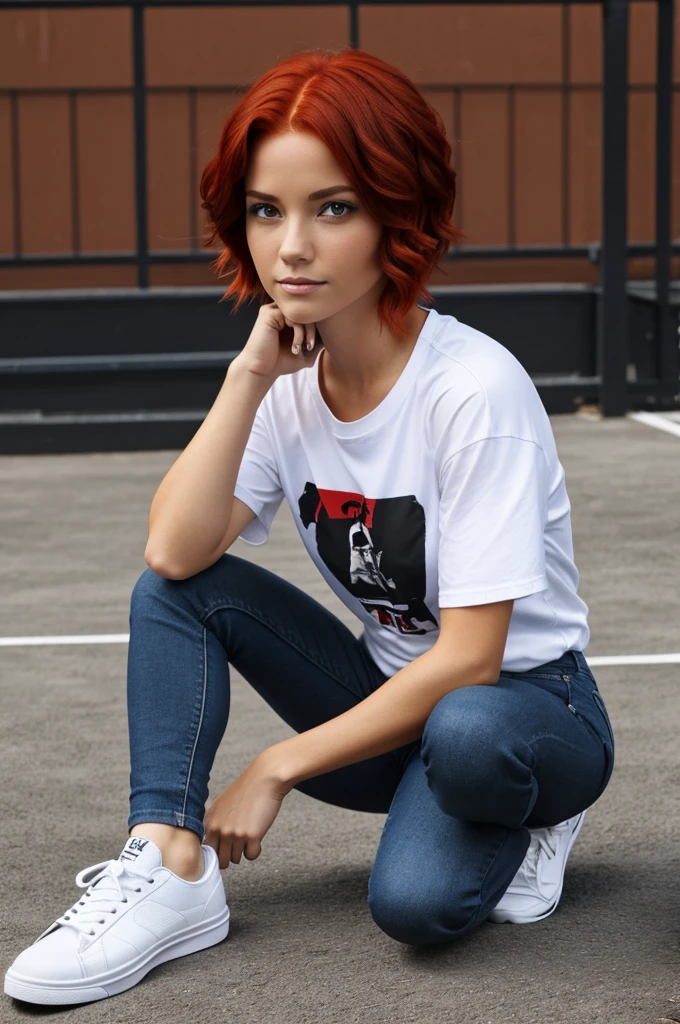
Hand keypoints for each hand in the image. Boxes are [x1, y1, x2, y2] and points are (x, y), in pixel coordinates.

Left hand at [203, 751, 291, 868]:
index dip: (218, 852)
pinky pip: (252, 856)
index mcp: (210, 822)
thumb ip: (215, 824)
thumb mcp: (221, 805)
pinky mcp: (252, 836)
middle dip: (231, 855)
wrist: (264, 779)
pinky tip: (257, 835)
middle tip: (239, 842)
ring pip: (237, 859)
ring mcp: (235, 833)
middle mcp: (220, 829)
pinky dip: (256, 849)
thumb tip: (212, 847)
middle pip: (222, 860)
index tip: (226, 847)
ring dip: (244, 850)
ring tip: (249, 833)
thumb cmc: (245, 791)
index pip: (208, 852)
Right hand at [232, 301, 320, 381]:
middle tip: (311, 346)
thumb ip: (318, 340)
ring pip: (302, 313)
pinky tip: (295, 346)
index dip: (319, 327)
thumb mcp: (305, 351)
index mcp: (288, 316)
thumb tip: (336, 331)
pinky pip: (293, 317)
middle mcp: (280, 310)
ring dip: (309, 332)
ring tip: (304, 347)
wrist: (261, 370)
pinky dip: (299, 333)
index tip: (316, 345)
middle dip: (315, 330)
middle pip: (307, 310)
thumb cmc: (280, 362)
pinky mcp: (269, 313)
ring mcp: (274, 310)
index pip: (309, 313)